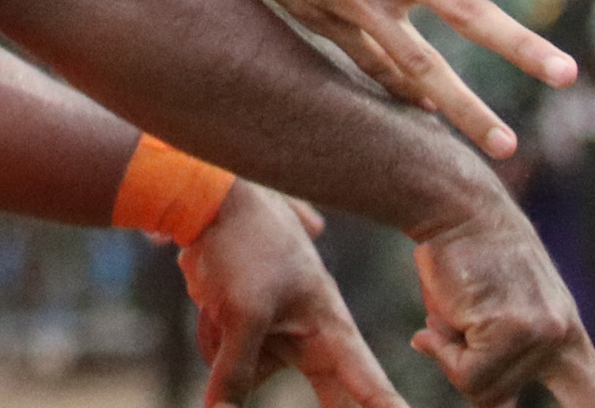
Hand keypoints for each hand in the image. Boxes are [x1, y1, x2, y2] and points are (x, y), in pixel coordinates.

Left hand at [179, 187, 403, 407]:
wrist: (208, 206)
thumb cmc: (247, 248)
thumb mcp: (244, 314)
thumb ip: (238, 372)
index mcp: (329, 328)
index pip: (367, 381)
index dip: (386, 407)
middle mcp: (309, 336)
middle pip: (330, 394)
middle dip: (336, 407)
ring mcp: (276, 335)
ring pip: (255, 376)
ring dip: (229, 352)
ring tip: (221, 307)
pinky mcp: (244, 331)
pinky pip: (227, 360)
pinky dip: (213, 339)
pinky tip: (208, 306)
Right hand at [412, 199, 594, 407]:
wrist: (458, 206)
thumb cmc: (467, 261)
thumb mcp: (491, 319)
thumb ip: (494, 363)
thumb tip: (482, 396)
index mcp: (568, 337)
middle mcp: (566, 340)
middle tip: (527, 349)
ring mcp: (545, 335)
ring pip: (488, 391)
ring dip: (455, 362)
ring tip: (450, 317)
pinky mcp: (517, 328)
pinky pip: (468, 374)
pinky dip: (443, 352)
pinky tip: (440, 317)